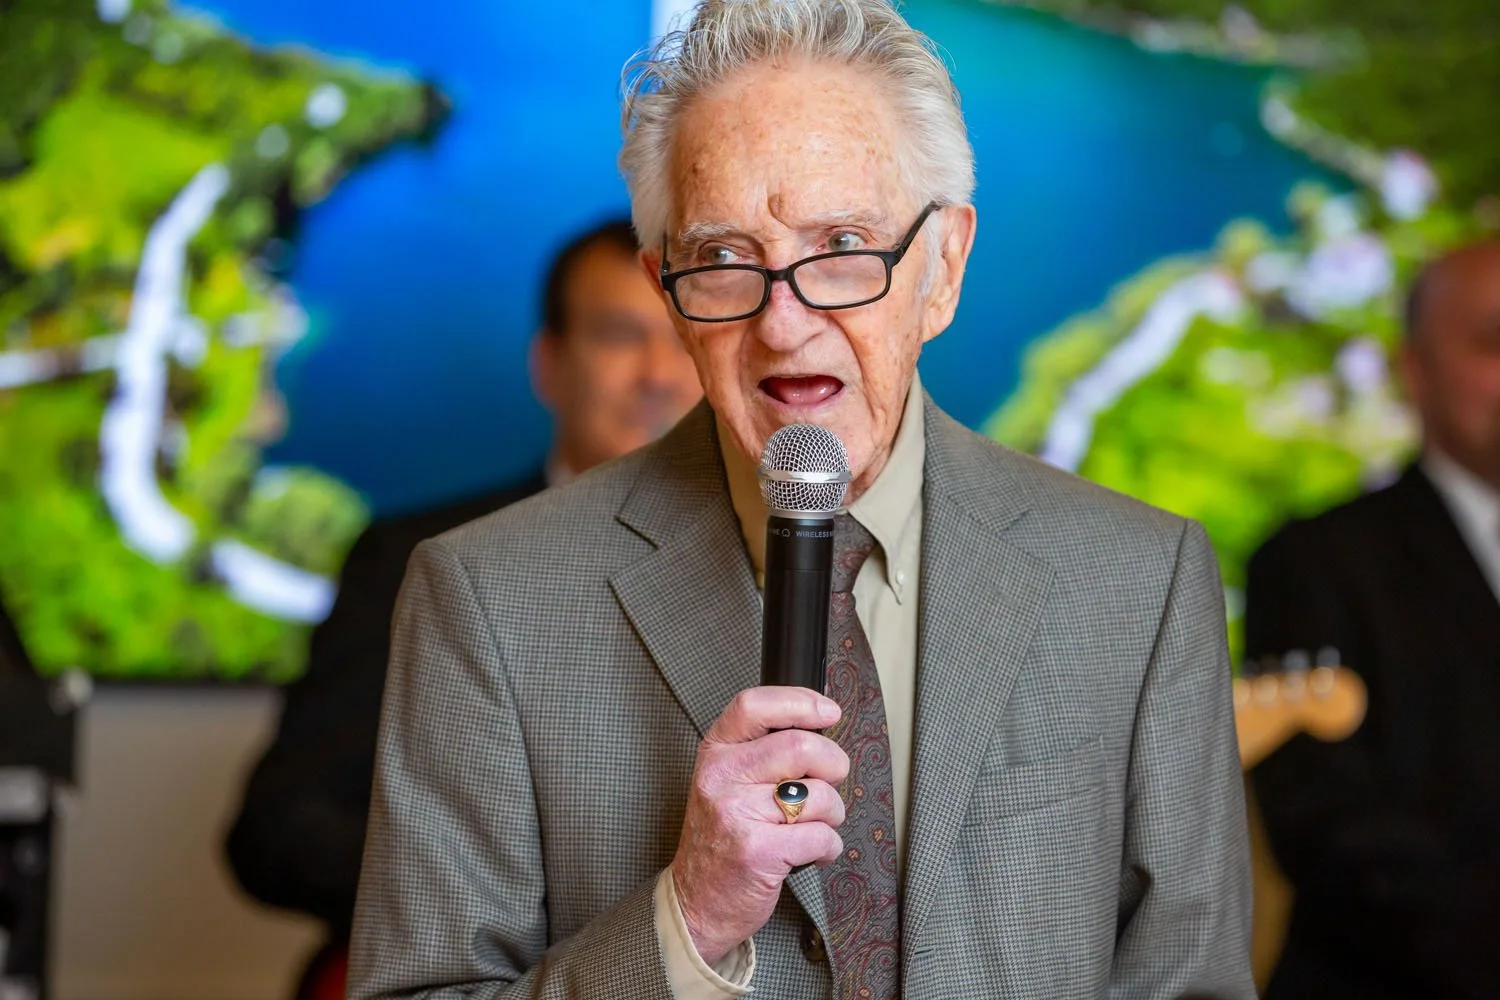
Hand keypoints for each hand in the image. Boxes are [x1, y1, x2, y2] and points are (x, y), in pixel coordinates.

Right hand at [670, 686, 848, 966]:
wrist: (695, 901)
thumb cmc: (721, 839)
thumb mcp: (726, 782)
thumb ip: (761, 751)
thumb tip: (818, 723)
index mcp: (715, 753)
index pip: (755, 706)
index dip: (800, 702)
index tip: (828, 711)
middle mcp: (722, 777)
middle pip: (800, 746)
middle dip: (833, 764)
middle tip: (831, 778)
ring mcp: (737, 814)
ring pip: (819, 794)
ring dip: (833, 813)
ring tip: (813, 824)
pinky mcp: (758, 851)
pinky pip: (822, 836)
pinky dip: (829, 846)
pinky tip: (811, 851)